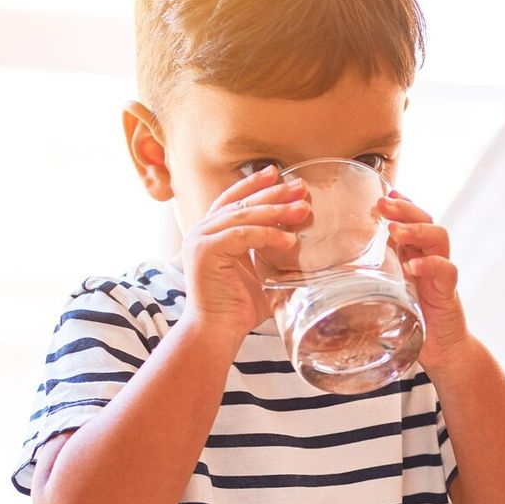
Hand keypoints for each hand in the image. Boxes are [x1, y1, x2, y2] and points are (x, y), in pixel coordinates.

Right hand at [182, 166, 309, 341]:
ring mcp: (201, 239)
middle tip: (301, 187)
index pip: (234, 199)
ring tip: (303, 209)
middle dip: (274, 193)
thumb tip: (299, 237)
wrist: (218, 330)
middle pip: (242, 202)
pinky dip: (267, 235)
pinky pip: (242, 234)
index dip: (255, 184)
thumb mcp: (260, 271)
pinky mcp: (205, 251)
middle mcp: (203, 231)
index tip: (278, 173)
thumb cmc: (240, 306)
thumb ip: (271, 251)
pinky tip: (290, 240)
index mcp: (213, 232)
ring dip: (277, 211)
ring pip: (244, 215)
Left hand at [379, 191, 469, 373]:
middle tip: (384, 205)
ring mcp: (440, 274)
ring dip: (417, 230)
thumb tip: (313, 280)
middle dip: (405, 209)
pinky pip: (446, 270)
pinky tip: (415, 266)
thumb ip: (361, 284)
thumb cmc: (409, 322)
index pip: (411, 219)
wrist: (441, 351)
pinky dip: (432, 264)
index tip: (382, 193)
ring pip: (439, 237)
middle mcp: (429, 258)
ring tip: (396, 231)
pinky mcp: (448, 292)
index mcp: (412, 255)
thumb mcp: (381, 298)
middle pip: (426, 220)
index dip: (400, 203)